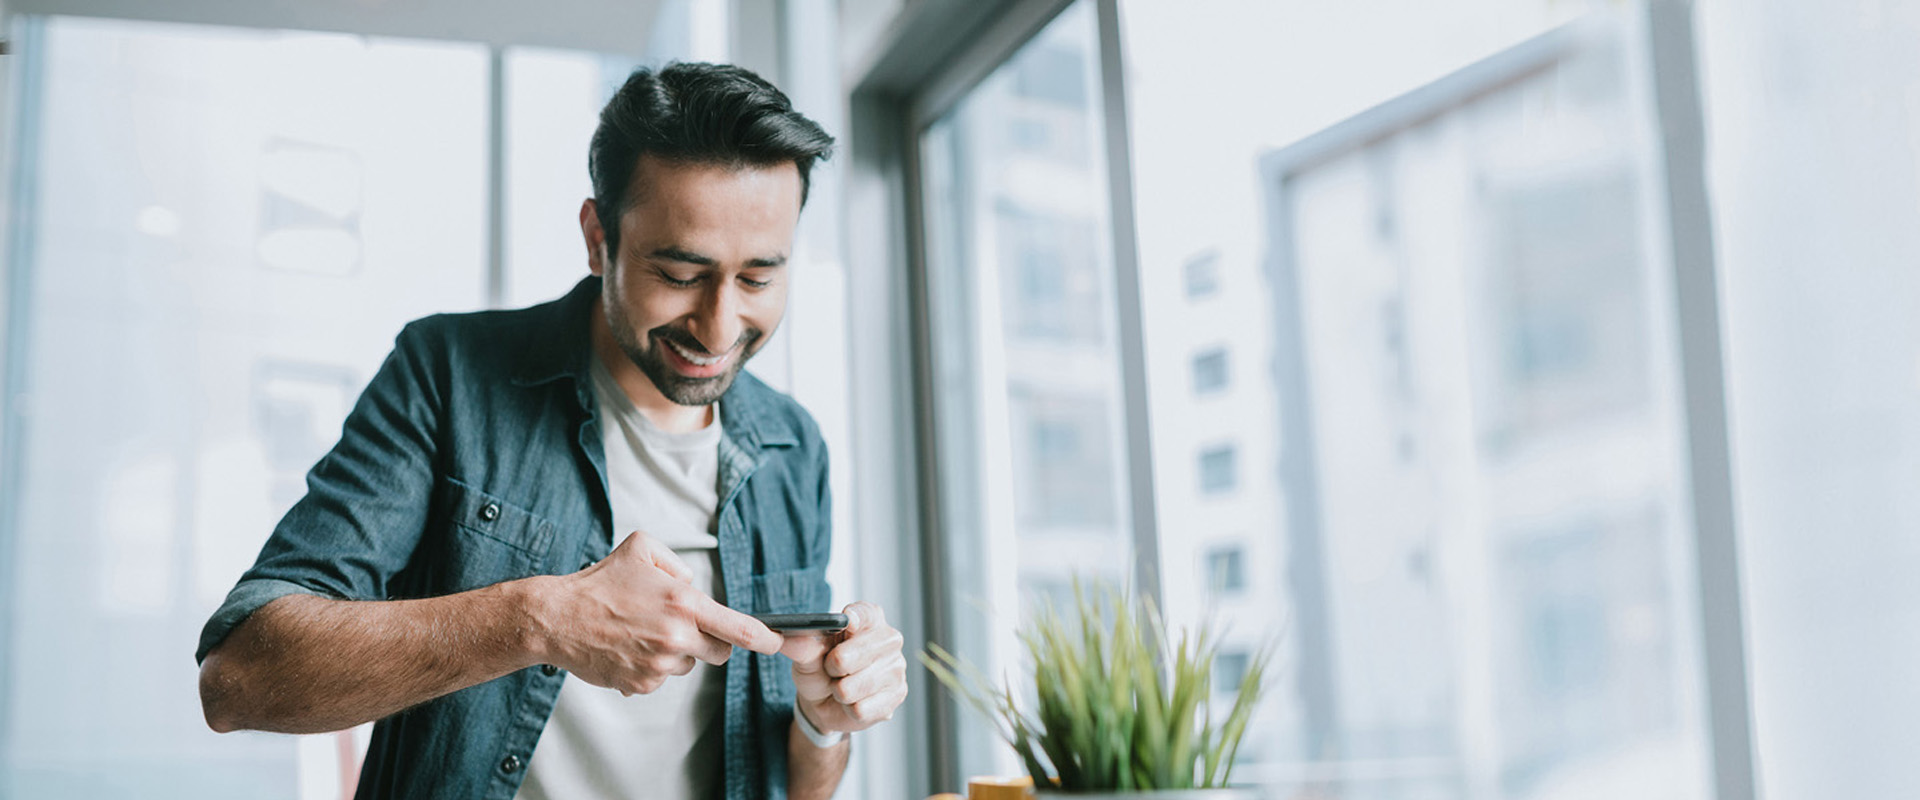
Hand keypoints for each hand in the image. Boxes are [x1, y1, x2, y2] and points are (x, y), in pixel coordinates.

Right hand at [541, 530, 782, 694]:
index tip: (778, 642)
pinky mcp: (642, 684)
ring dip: (676, 652)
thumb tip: (695, 588)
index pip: (737, 627)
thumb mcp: (642, 549)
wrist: (558, 618)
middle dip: (710, 641)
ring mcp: (659, 665)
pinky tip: (628, 648)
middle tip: (682, 626)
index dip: (765, 638)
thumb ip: (679, 565)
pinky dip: (651, 666)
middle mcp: (676, 636)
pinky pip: (661, 678)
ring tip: (642, 632)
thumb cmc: (600, 581)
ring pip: (688, 664)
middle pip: (719, 652)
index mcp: (683, 602)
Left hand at [782, 601, 907, 733]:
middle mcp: (888, 639)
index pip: (864, 613)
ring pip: (852, 688)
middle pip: (848, 657)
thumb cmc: (820, 669)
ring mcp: (896, 668)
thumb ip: (800, 645)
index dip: (854, 617)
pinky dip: (849, 709)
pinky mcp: (897, 695)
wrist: (826, 702)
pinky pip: (860, 709)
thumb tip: (788, 638)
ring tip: (843, 686)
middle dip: (831, 668)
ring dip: (839, 692)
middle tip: (833, 669)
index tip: (847, 622)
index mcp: (868, 619)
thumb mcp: (806, 655)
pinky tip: (854, 701)